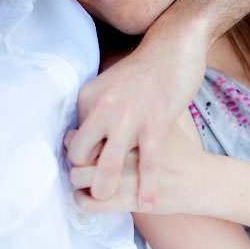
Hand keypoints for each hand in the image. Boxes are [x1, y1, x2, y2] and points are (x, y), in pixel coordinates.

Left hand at [65, 23, 207, 208]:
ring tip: (108, 199)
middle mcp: (102, 108)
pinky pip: (148, 163)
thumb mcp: (108, 86)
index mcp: (88, 99)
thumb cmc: (142, 69)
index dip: (80, 157)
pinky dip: (146, 187)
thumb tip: (83, 134)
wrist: (174, 45)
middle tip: (93, 187)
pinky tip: (148, 203)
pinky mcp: (155, 123)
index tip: (88, 168)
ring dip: (105, 188)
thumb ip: (95, 111)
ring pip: (109, 164)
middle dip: (84, 176)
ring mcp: (128, 117)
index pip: (75, 139)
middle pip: (81, 155)